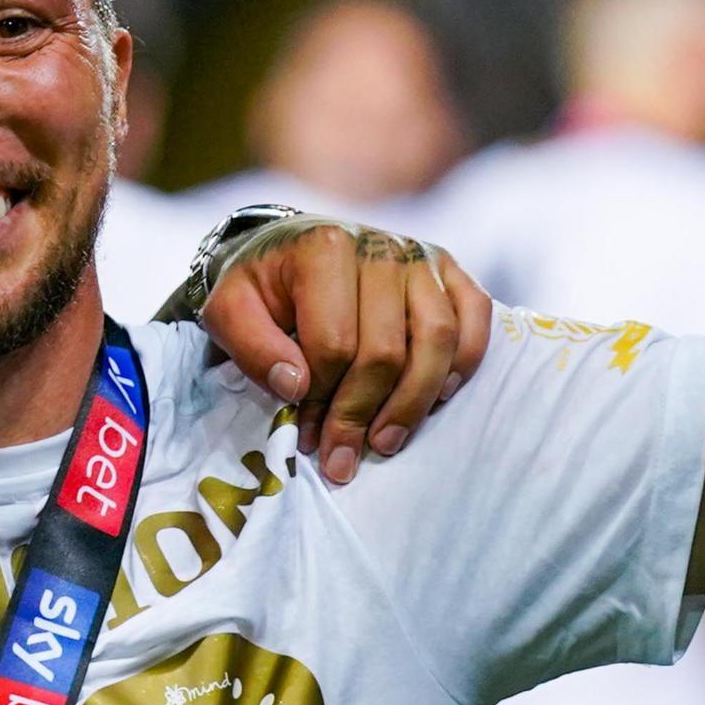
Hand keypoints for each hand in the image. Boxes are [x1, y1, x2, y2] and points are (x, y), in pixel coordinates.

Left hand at [192, 220, 494, 484]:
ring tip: (385, 442)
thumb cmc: (262, 286)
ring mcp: (420, 256)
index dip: (321, 396)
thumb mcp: (229, 311)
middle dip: (362, 414)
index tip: (307, 431)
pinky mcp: (448, 269)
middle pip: (386, 349)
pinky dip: (465, 359)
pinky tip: (439, 397)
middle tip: (342, 458)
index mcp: (323, 249)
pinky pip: (474, 315)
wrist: (291, 248)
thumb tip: (296, 387)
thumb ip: (251, 347)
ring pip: (437, 338)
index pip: (333, 342)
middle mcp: (380, 246)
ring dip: (413, 402)